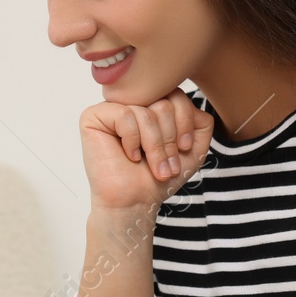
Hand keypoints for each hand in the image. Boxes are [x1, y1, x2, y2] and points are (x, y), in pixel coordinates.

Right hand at [79, 89, 215, 212]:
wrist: (135, 202)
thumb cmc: (157, 177)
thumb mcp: (192, 149)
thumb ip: (201, 123)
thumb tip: (195, 104)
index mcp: (152, 104)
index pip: (176, 95)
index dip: (185, 123)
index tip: (183, 149)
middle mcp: (133, 101)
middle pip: (163, 102)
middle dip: (170, 140)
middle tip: (166, 165)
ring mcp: (112, 107)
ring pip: (146, 112)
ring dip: (155, 146)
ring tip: (152, 167)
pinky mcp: (94, 116)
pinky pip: (124, 115)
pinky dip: (132, 141)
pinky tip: (129, 155)